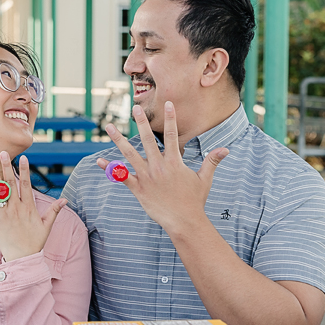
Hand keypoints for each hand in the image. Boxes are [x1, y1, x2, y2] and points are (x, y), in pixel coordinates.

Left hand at [0, 151, 65, 261]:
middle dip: (7, 167)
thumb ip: (54, 211)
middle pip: (11, 184)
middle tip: (3, 153)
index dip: (25, 170)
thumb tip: (65, 200)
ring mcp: (5, 214)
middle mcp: (16, 208)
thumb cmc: (35, 242)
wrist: (22, 259)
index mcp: (29, 207)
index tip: (23, 157)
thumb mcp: (47, 226)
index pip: (26, 184)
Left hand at [96, 102, 227, 234]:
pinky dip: (109, 169)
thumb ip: (212, 161)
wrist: (184, 222)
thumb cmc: (195, 201)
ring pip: (129, 154)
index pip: (171, 135)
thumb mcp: (205, 179)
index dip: (170, 118)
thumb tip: (226, 149)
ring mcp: (146, 177)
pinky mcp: (138, 189)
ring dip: (118, 139)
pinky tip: (98, 161)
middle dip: (141, 122)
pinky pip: (121, 176)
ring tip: (109, 126)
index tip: (168, 103)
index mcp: (174, 162)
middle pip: (147, 139)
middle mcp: (158, 166)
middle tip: (135, 107)